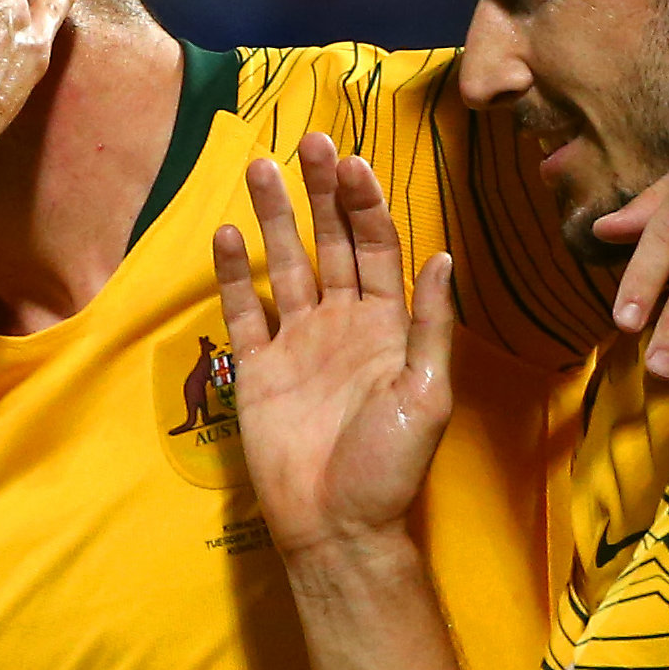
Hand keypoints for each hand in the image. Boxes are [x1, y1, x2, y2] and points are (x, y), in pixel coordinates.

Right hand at [211, 139, 455, 561]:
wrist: (336, 527)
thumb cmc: (389, 469)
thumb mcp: (427, 395)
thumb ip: (430, 324)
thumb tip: (442, 256)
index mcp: (387, 328)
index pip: (376, 250)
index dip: (365, 206)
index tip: (351, 163)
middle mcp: (342, 325)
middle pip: (330, 244)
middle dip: (321, 193)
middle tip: (308, 142)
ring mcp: (297, 344)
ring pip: (285, 265)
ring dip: (275, 217)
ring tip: (259, 167)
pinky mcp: (257, 369)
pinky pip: (244, 312)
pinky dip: (234, 275)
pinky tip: (226, 234)